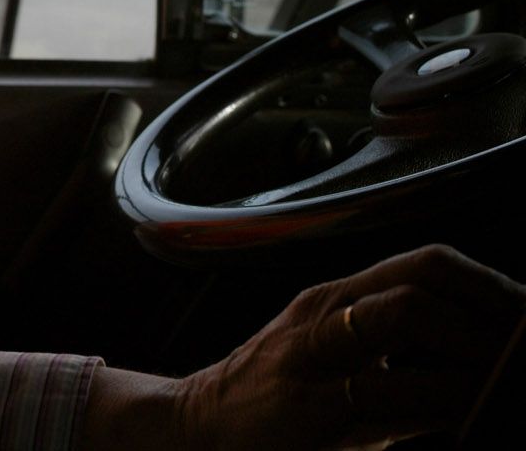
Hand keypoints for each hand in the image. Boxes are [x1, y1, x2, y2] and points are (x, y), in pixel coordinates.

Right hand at [173, 244, 525, 449]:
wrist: (199, 430)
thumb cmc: (276, 399)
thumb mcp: (330, 357)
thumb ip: (390, 348)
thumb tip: (479, 356)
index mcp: (336, 297)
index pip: (425, 263)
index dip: (489, 284)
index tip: (525, 318)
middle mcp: (325, 313)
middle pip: (422, 274)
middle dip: (491, 305)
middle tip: (524, 343)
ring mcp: (317, 356)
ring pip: (406, 315)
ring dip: (474, 345)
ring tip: (506, 375)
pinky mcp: (314, 408)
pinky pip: (392, 394)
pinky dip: (446, 399)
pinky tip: (468, 414)